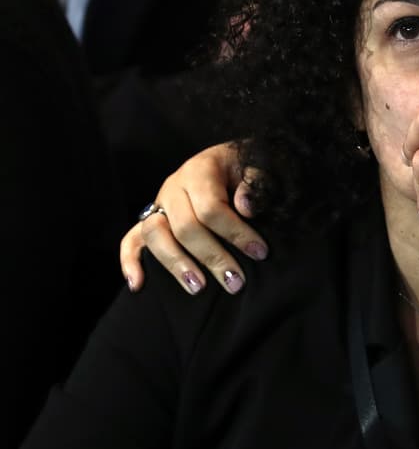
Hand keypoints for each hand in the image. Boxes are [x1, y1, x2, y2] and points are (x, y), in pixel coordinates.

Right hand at [120, 142, 266, 294]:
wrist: (228, 160)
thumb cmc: (243, 168)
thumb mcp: (256, 166)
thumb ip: (255, 183)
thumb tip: (244, 208)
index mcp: (200, 170)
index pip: (211, 207)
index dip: (236, 232)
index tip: (259, 252)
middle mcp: (173, 187)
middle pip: (184, 227)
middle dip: (212, 257)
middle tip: (235, 282)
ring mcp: (158, 204)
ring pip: (155, 236)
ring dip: (176, 264)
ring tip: (198, 288)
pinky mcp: (150, 219)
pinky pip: (130, 239)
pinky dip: (130, 262)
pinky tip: (138, 285)